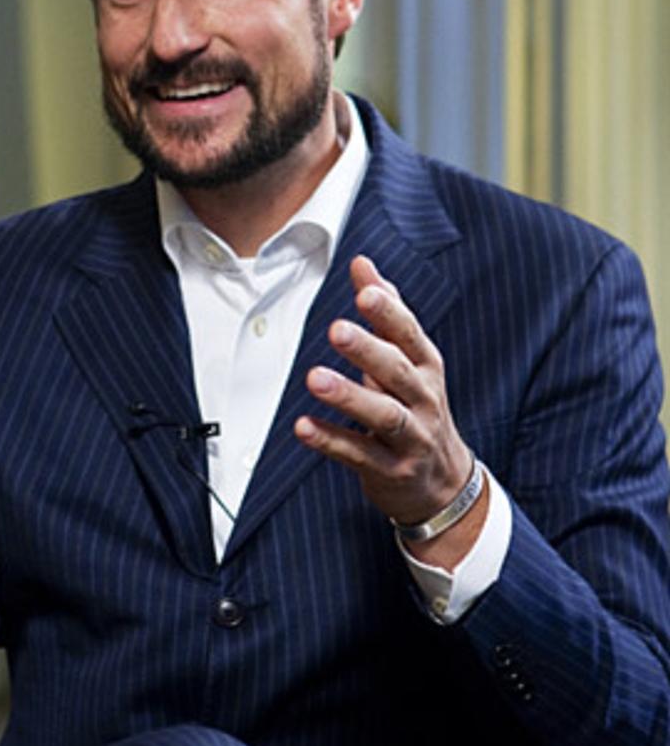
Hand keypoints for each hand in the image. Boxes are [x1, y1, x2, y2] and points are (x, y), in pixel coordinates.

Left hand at [294, 256, 475, 535]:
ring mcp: (411, 437)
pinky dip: (331, 440)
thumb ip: (384, 312)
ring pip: (383, 414)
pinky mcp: (391, 470)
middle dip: (368, 349)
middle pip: (397, 371)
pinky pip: (359, 454)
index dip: (389, 314)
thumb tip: (362, 263)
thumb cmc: (416, 406)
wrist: (442, 482)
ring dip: (348, 396)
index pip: (410, 335)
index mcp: (426, 366)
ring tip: (314, 378)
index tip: (365, 293)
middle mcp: (423, 399)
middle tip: (336, 329)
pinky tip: (302, 426)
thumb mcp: (408, 359)